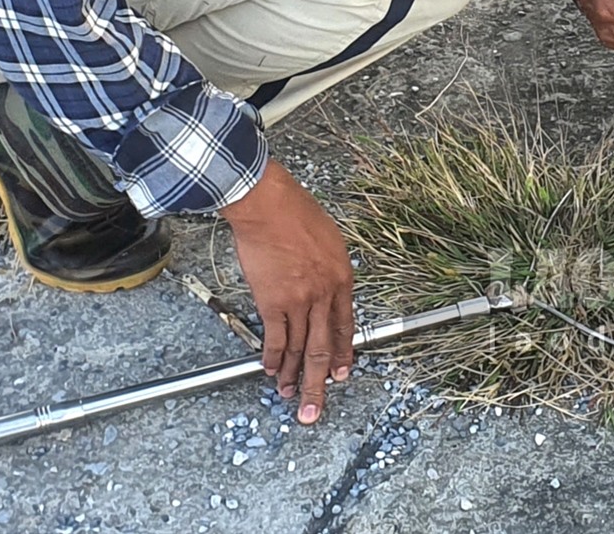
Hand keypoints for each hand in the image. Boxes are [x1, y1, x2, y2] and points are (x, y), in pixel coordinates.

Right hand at [221, 161, 354, 423]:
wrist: (268, 206)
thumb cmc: (296, 213)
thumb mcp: (330, 239)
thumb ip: (330, 269)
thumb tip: (326, 289)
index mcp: (342, 278)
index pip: (345, 326)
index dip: (342, 353)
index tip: (340, 373)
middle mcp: (324, 294)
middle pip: (324, 347)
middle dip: (321, 382)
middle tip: (317, 409)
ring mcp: (299, 300)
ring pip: (300, 349)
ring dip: (295, 376)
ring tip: (291, 396)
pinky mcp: (272, 302)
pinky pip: (276, 338)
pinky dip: (274, 357)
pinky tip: (272, 371)